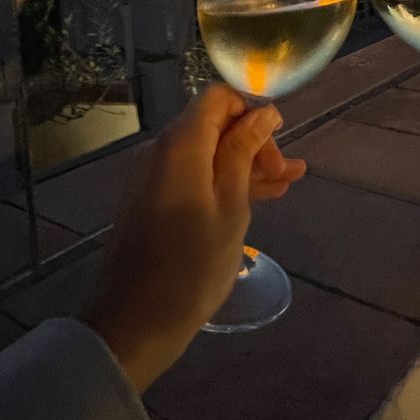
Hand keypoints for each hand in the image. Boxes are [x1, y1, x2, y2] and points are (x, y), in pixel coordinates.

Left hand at [84, 84, 305, 391]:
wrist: (134, 321)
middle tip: (285, 172)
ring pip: (206, 151)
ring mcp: (152, 174)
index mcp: (180, 145)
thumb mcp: (231, 206)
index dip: (251, 109)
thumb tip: (263, 112)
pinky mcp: (150, 198)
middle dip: (252, 140)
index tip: (279, 137)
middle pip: (212, 123)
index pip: (218, 98)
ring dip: (243, 163)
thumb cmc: (192, 266)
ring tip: (285, 183)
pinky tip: (259, 195)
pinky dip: (222, 180)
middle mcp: (160, 149)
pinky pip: (192, 173)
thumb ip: (244, 152)